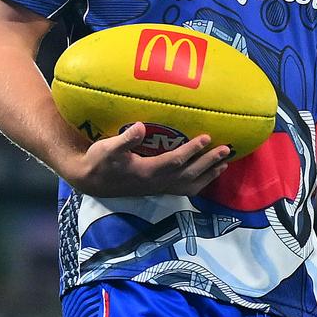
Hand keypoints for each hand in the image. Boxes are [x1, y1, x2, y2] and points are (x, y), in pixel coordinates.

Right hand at [74, 122, 229, 197]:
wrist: (90, 181)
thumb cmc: (99, 160)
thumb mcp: (107, 148)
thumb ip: (125, 139)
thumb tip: (141, 127)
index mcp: (146, 172)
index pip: (174, 161)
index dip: (191, 150)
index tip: (207, 137)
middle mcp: (155, 183)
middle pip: (188, 175)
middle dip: (208, 162)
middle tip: (227, 149)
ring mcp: (157, 188)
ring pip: (189, 185)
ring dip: (208, 174)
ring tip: (225, 163)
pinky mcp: (156, 189)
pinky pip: (183, 189)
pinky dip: (199, 182)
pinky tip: (208, 174)